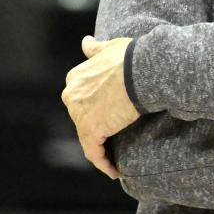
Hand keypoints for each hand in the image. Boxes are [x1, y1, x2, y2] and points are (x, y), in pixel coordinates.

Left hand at [61, 36, 139, 178]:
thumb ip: (95, 49)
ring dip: (102, 149)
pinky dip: (104, 163)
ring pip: (89, 137)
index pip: (82, 99)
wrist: (141, 70)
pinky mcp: (90, 130)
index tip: (109, 117)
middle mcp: (72, 95)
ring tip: (117, 159)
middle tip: (116, 137)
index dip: (95, 109)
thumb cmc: (130, 57)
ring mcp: (79, 113)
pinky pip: (95, 153)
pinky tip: (115, 171)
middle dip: (97, 128)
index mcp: (75, 77)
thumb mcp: (109, 47)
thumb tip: (86, 42)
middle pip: (83, 118)